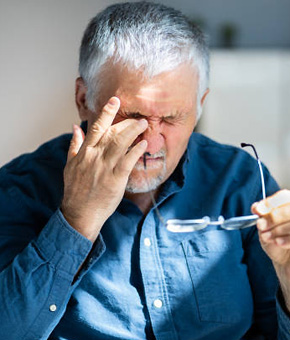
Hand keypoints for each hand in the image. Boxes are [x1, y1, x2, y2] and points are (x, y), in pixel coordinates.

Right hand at [61, 97, 147, 241]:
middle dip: (127, 122)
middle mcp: (94, 156)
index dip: (106, 112)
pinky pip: (128, 161)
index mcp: (84, 152)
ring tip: (144, 124)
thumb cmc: (75, 190)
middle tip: (139, 117)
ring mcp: (105, 167)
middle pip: (112, 132)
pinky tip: (144, 143)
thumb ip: (74, 145)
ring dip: (134, 131)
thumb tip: (75, 127)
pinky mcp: (115, 179)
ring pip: (120, 143)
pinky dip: (136, 150)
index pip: (96, 127)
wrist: (80, 213)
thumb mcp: (69, 165)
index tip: (115, 100)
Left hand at [252, 189, 289, 284]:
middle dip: (275, 216)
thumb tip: (256, 208)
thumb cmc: (279, 245)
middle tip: (261, 225)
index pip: (287, 197)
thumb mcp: (266, 230)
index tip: (258, 209)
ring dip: (280, 230)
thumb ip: (262, 218)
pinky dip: (289, 240)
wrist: (288, 268)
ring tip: (267, 236)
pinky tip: (278, 242)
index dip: (272, 201)